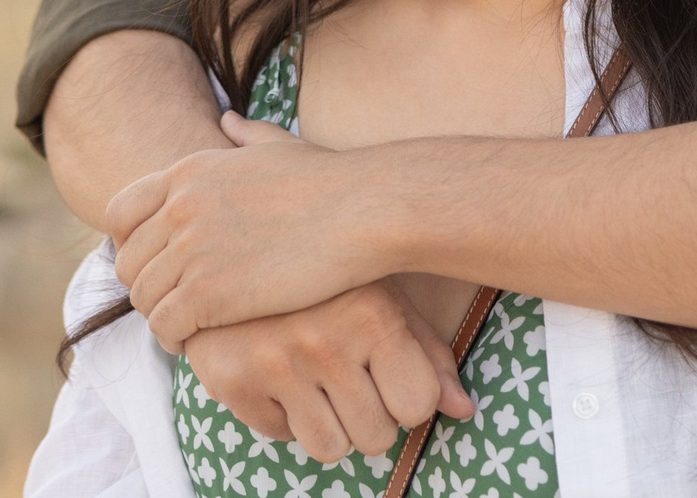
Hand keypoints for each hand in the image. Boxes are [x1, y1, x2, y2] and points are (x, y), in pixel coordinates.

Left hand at [108, 111, 391, 346]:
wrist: (363, 210)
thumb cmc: (331, 181)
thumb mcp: (278, 146)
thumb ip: (244, 135)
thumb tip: (226, 120)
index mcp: (189, 172)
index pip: (119, 213)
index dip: (131, 245)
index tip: (158, 263)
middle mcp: (180, 207)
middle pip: (127, 262)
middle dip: (148, 285)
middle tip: (176, 301)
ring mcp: (192, 249)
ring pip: (144, 299)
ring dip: (162, 315)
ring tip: (189, 325)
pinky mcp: (209, 292)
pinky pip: (165, 325)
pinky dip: (175, 338)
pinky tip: (199, 339)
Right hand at [182, 282, 474, 463]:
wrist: (232, 246)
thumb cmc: (327, 277)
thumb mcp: (384, 297)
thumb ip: (428, 355)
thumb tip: (464, 410)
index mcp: (371, 314)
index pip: (418, 406)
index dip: (408, 397)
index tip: (390, 372)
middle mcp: (324, 341)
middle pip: (377, 436)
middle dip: (369, 415)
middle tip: (349, 374)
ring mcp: (274, 363)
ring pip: (330, 448)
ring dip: (329, 424)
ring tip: (319, 378)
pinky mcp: (233, 382)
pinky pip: (282, 436)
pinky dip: (285, 414)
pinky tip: (280, 370)